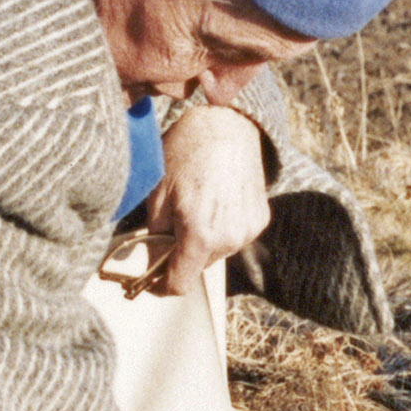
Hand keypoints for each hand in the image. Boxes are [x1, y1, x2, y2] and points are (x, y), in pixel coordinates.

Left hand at [141, 102, 271, 298]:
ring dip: (204, 241)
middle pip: (199, 267)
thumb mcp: (157, 194)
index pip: (180, 284)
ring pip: (218, 252)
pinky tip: (217, 201)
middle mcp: (229, 238)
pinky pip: (235, 236)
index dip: (162, 285)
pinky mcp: (260, 219)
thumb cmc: (187, 153)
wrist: (228, 125)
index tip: (152, 279)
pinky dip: (223, 227)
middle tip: (172, 229)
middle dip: (183, 255)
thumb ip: (154, 235)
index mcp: (200, 234)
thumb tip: (149, 259)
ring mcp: (248, 230)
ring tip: (197, 207)